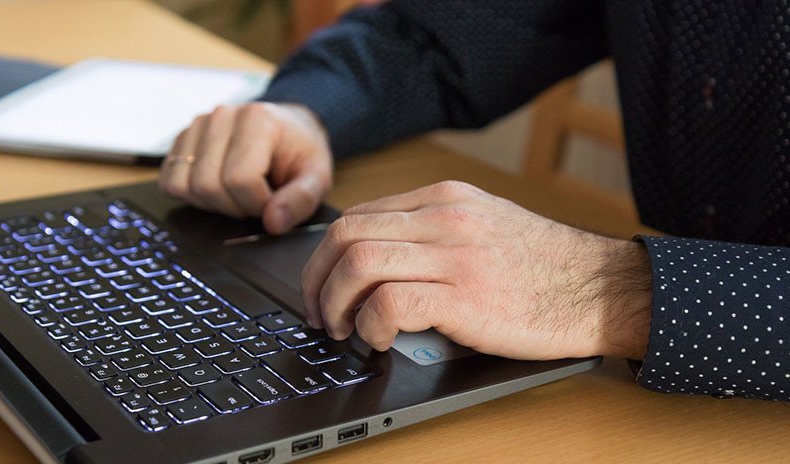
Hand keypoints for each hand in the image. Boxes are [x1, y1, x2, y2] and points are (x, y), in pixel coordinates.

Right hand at [159, 102, 332, 233]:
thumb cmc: (300, 153)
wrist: (288, 129)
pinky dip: (193, 195)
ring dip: (214, 203)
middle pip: (209, 185)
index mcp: (257, 120)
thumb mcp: (317, 177)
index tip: (273, 201)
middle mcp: (221, 116)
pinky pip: (170, 181)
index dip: (257, 204)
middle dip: (235, 206)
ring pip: (187, 186)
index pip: (239, 179)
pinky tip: (219, 188)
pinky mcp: (181, 140)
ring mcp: (197, 126)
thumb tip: (273, 223)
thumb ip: (301, 200)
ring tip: (240, 193)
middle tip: (257, 198)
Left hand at [301, 181, 652, 359]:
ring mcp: (455, 253)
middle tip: (320, 313)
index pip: (359, 215)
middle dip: (318, 279)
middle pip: (347, 235)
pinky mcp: (466, 295)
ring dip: (336, 303)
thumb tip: (381, 260)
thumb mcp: (485, 225)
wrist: (602, 287)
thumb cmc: (544, 265)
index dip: (326, 255)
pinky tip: (380, 339)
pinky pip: (390, 302)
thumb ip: (434, 231)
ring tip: (344, 329)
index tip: (322, 284)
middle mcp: (444, 217)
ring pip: (359, 263)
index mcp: (445, 199)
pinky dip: (371, 324)